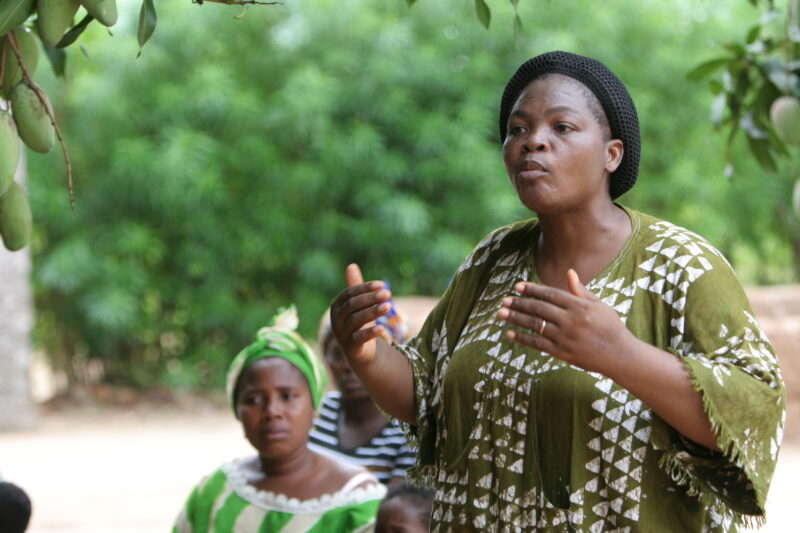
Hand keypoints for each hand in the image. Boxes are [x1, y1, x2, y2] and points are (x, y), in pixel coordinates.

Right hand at [329, 264, 392, 366]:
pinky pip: (359, 338)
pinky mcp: (350, 348)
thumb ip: (356, 287)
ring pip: (356, 320)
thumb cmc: (359, 324)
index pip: (349, 293)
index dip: (364, 288)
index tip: (381, 284)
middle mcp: (336, 320)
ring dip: (373, 312)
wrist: (359, 353)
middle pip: (352, 306)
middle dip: (370, 298)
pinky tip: (382, 328)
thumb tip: (351, 265)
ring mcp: (341, 334)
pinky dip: (370, 332)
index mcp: (337, 307)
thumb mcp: (359, 306)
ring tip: (388, 306)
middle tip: (387, 293)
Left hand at [498, 269, 634, 373]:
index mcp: (579, 306)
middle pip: (539, 309)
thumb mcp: (599, 306)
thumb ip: (581, 291)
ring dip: (516, 318)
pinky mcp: (562, 353)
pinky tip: (510, 333)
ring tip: (501, 313)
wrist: (620, 356)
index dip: (532, 290)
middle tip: (504, 300)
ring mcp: (565, 337)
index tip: (517, 287)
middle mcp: (571, 320)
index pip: (550, 294)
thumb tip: (569, 272)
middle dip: (519, 303)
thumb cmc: (610, 327)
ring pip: (535, 325)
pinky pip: (538, 344)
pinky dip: (523, 338)